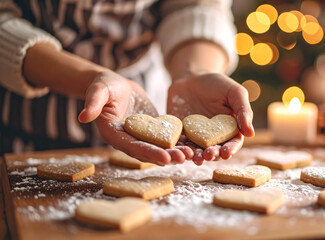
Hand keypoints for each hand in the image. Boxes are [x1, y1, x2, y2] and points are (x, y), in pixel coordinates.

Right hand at [78, 71, 192, 164]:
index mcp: (115, 135)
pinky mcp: (153, 130)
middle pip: (149, 151)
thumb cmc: (104, 85)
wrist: (115, 84)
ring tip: (193, 154)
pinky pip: (166, 138)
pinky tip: (194, 143)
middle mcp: (129, 140)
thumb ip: (93, 102)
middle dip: (167, 156)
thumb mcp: (98, 90)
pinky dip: (179, 141)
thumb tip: (83, 115)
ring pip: (160, 147)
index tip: (165, 158)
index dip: (149, 153)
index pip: (133, 147)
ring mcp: (141, 136)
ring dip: (175, 151)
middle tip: (185, 158)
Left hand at [167, 73, 253, 164]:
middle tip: (208, 155)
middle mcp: (213, 138)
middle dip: (212, 155)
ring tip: (193, 157)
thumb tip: (251, 133)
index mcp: (230, 130)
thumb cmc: (217, 84)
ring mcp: (195, 137)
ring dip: (195, 156)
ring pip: (196, 151)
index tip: (226, 153)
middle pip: (214, 151)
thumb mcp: (234, 93)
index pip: (232, 144)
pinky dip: (179, 149)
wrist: (191, 77)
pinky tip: (178, 150)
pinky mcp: (180, 134)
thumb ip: (243, 111)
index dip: (230, 150)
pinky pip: (179, 144)